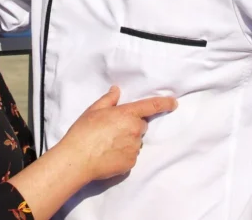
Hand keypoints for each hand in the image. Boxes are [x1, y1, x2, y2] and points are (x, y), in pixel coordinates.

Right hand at [58, 86, 177, 180]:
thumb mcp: (94, 110)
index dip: (164, 103)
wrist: (77, 159)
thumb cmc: (84, 132)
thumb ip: (109, 99)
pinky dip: (124, 154)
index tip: (174, 103)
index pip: (151, 106)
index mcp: (127, 114)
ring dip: (128, 140)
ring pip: (136, 141)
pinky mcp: (131, 163)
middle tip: (113, 129)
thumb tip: (116, 90)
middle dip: (132, 125)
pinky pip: (132, 155)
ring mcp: (134, 148)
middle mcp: (135, 130)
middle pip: (141, 126)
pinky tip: (109, 154)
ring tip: (108, 144)